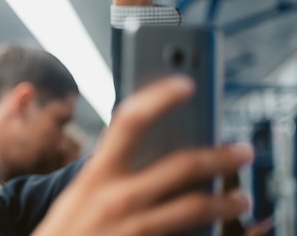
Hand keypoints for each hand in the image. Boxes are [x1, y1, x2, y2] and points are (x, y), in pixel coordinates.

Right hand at [32, 76, 252, 235]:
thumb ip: (108, 173)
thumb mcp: (78, 196)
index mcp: (95, 176)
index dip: (159, 98)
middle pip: (182, 165)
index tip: (183, 84)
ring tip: (240, 197)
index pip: (130, 122)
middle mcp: (117, 198)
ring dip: (227, 200)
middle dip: (220, 156)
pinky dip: (217, 233)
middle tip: (242, 151)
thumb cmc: (64, 233)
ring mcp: (135, 228)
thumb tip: (145, 154)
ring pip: (196, 206)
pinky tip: (227, 230)